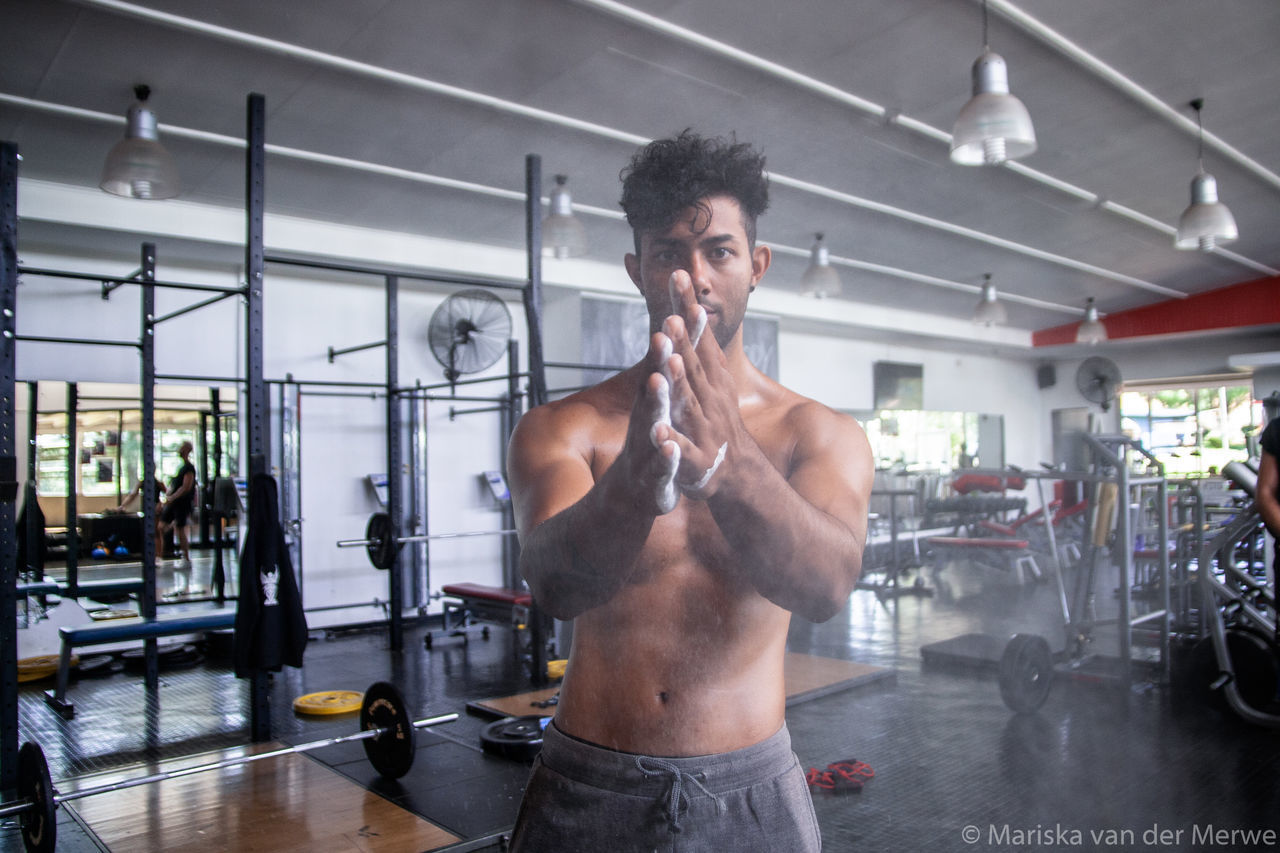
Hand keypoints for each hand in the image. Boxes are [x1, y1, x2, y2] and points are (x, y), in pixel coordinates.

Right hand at [619, 333, 683, 514]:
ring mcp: (647, 445)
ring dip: (656, 400)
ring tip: (658, 379)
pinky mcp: (654, 476)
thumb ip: (663, 368)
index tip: (685, 298)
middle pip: (655, 381)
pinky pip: (660, 465)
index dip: (676, 330)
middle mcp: (647, 416)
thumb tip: (671, 327)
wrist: (629, 494)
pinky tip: (667, 446)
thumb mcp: (657, 403)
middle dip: (661, 357)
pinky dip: (664, 456)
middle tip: (665, 329)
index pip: (666, 359)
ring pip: (652, 420)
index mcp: (655, 398)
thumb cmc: (648, 442)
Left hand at [654, 272, 742, 499]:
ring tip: (668, 364)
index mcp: (711, 380)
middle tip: (669, 317)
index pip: (699, 337)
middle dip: (682, 343)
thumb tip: (692, 308)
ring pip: (688, 404)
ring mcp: (703, 429)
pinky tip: (659, 433)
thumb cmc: (717, 421)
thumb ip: (700, 347)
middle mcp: (710, 400)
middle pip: (693, 366)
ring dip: (679, 383)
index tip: (680, 280)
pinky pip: (680, 451)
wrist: (735, 472)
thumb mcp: (712, 381)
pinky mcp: (694, 460)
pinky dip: (671, 442)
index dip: (689, 310)